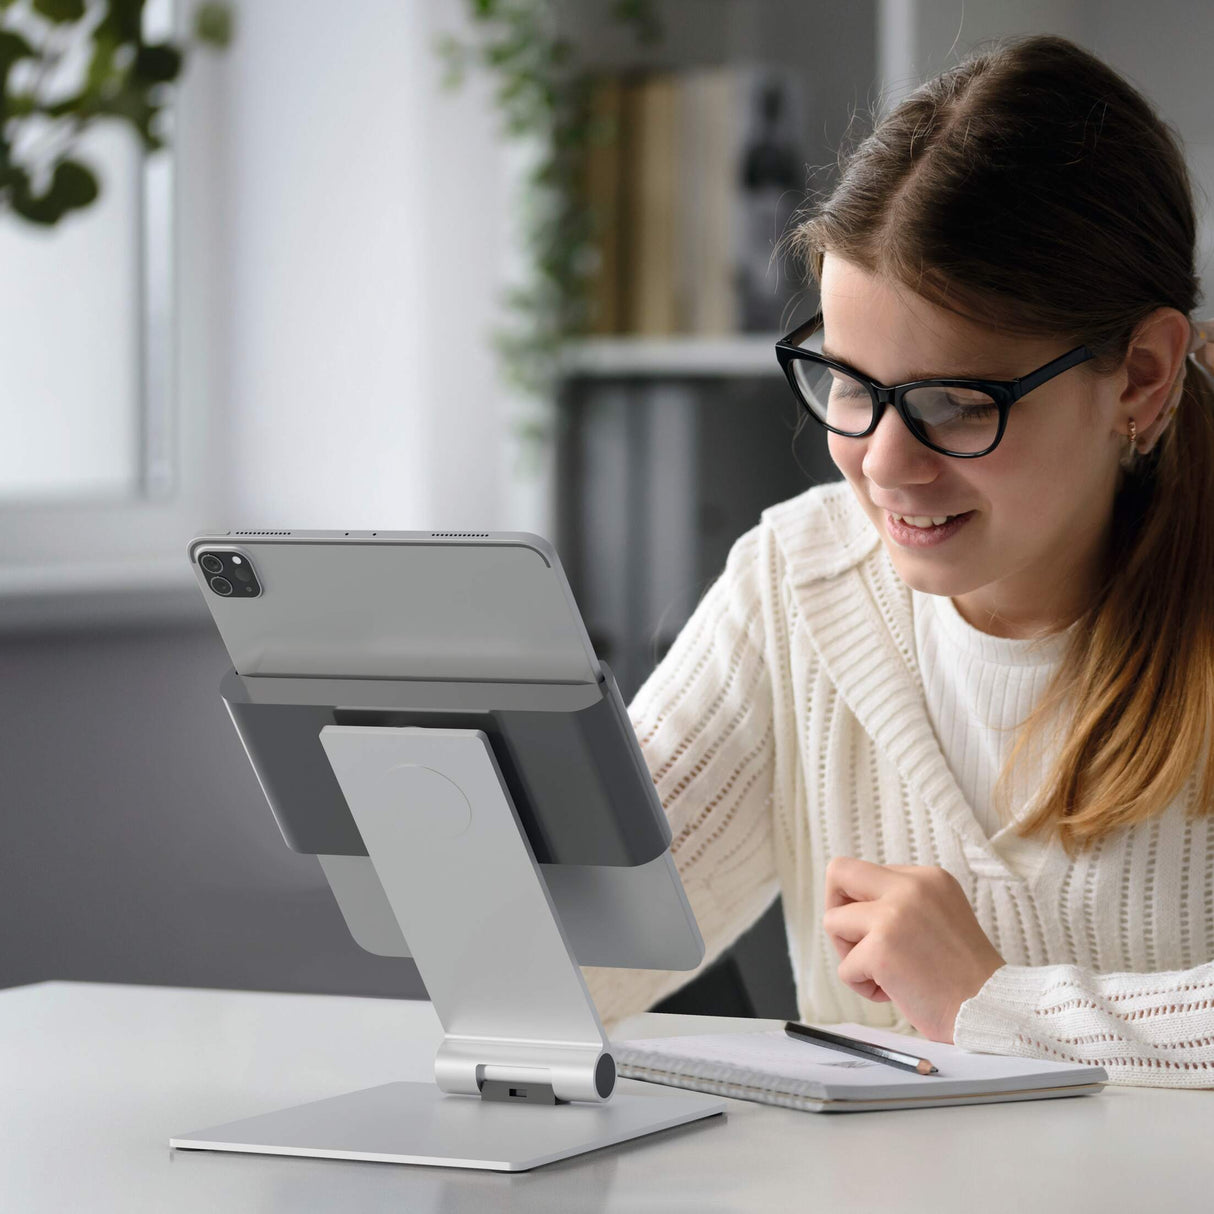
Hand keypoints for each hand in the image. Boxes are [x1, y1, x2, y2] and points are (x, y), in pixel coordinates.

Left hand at [822, 856, 1004, 1042]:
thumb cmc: (964, 975)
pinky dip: (863, 987)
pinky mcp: (880, 950)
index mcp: (926, 877)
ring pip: (832, 922)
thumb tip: (850, 901)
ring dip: (850, 954)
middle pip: (838, 872)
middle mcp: (910, 887)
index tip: (879, 931)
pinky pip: (844, 968)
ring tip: (884, 973)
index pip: (864, 872)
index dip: (861, 905)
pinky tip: (895, 993)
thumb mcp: (939, 913)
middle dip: (836, 907)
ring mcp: (893, 916)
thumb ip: (902, 901)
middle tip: (855, 939)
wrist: (992, 1009)